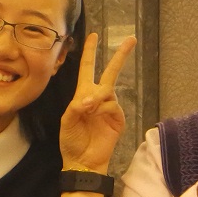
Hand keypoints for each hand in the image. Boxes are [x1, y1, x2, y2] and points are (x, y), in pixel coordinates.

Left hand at [59, 32, 136, 171]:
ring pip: (108, 90)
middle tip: (131, 39)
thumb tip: (91, 99)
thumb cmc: (71, 141)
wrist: (82, 161)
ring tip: (88, 110)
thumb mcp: (66, 121)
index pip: (87, 68)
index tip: (93, 36)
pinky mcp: (118, 118)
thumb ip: (76, 106)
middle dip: (120, 56)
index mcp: (83, 95)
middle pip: (110, 72)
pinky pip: (113, 105)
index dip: (89, 52)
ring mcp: (109, 108)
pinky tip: (96, 115)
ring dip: (97, 96)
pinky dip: (103, 108)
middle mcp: (98, 98)